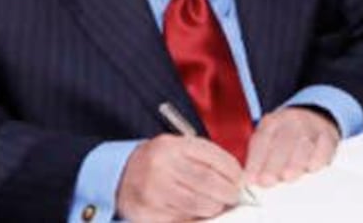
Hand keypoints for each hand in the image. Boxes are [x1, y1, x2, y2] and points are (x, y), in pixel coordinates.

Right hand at [116, 134, 243, 221]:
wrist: (121, 175)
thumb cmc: (159, 162)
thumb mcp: (179, 150)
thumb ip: (205, 160)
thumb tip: (238, 179)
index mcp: (172, 146)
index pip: (213, 158)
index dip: (233, 172)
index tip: (241, 181)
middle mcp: (160, 165)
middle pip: (208, 182)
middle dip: (228, 193)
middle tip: (234, 197)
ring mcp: (152, 190)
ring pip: (197, 205)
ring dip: (214, 208)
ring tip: (217, 206)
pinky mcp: (146, 213)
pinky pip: (181, 220)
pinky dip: (196, 220)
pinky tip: (200, 216)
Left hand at [244, 107, 340, 186]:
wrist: (315, 116)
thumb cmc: (287, 135)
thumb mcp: (269, 137)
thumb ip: (259, 158)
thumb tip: (249, 181)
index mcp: (272, 122)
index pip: (261, 140)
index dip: (255, 161)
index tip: (250, 179)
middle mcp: (291, 121)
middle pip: (282, 142)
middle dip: (273, 163)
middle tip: (267, 181)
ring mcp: (311, 127)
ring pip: (303, 144)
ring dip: (295, 162)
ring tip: (287, 177)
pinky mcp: (328, 135)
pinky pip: (324, 145)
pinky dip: (318, 158)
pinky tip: (312, 168)